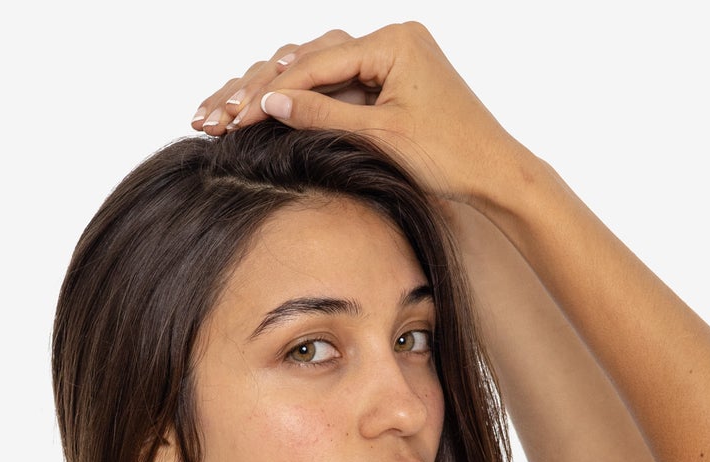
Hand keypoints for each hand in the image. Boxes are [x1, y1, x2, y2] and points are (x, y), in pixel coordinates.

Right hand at [192, 23, 519, 206]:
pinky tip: (264, 113)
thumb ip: (323, 115)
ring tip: (226, 114)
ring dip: (273, 93)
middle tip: (214, 113)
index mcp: (393, 41)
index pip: (316, 63)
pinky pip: (336, 85)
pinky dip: (302, 102)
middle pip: (310, 58)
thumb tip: (270, 101)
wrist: (496, 173)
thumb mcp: (380, 137)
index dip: (270, 91)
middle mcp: (391, 39)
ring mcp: (390, 58)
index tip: (232, 116)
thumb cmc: (451, 155)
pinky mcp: (389, 81)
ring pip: (317, 70)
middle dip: (259, 88)